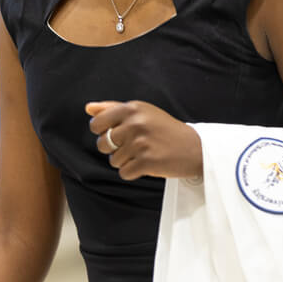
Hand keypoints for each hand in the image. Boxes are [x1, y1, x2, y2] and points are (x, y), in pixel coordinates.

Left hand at [86, 101, 202, 180]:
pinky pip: (124, 173)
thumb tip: (88, 108)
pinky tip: (147, 164)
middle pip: (102, 144)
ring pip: (113, 161)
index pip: (97, 124)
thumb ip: (113, 108)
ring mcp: (141, 143)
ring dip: (126, 161)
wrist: (194, 147)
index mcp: (132, 108)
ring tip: (144, 154)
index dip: (103, 133)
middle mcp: (135, 123)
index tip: (118, 134)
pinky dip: (133, 172)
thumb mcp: (142, 112)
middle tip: (135, 146)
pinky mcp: (146, 162)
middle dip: (114, 149)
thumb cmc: (164, 129)